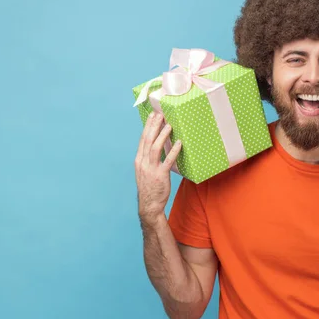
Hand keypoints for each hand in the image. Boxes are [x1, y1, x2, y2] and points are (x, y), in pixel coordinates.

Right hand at [135, 112, 181, 226]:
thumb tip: (158, 145)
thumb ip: (150, 158)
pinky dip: (173, 151)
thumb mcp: (145, 171)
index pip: (142, 139)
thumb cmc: (150, 187)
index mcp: (139, 160)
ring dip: (162, 135)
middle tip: (160, 114)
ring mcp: (151, 169)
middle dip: (153, 126)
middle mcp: (143, 162)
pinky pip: (167, 161)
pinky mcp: (160, 175)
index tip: (152, 115)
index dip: (147, 126)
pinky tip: (179, 143)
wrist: (149, 205)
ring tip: (169, 125)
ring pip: (155, 148)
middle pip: (147, 140)